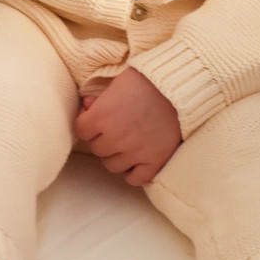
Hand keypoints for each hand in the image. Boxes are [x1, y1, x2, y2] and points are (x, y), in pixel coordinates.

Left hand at [73, 67, 180, 186]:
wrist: (178, 86)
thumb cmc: (145, 80)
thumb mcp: (116, 83)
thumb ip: (99, 99)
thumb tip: (87, 106)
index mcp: (101, 116)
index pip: (81, 130)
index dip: (87, 125)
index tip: (96, 120)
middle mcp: (115, 137)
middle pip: (97, 149)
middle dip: (103, 139)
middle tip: (115, 130)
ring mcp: (135, 152)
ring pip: (112, 166)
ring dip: (116, 156)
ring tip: (126, 145)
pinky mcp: (155, 160)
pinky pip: (135, 179)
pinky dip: (133, 173)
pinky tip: (135, 162)